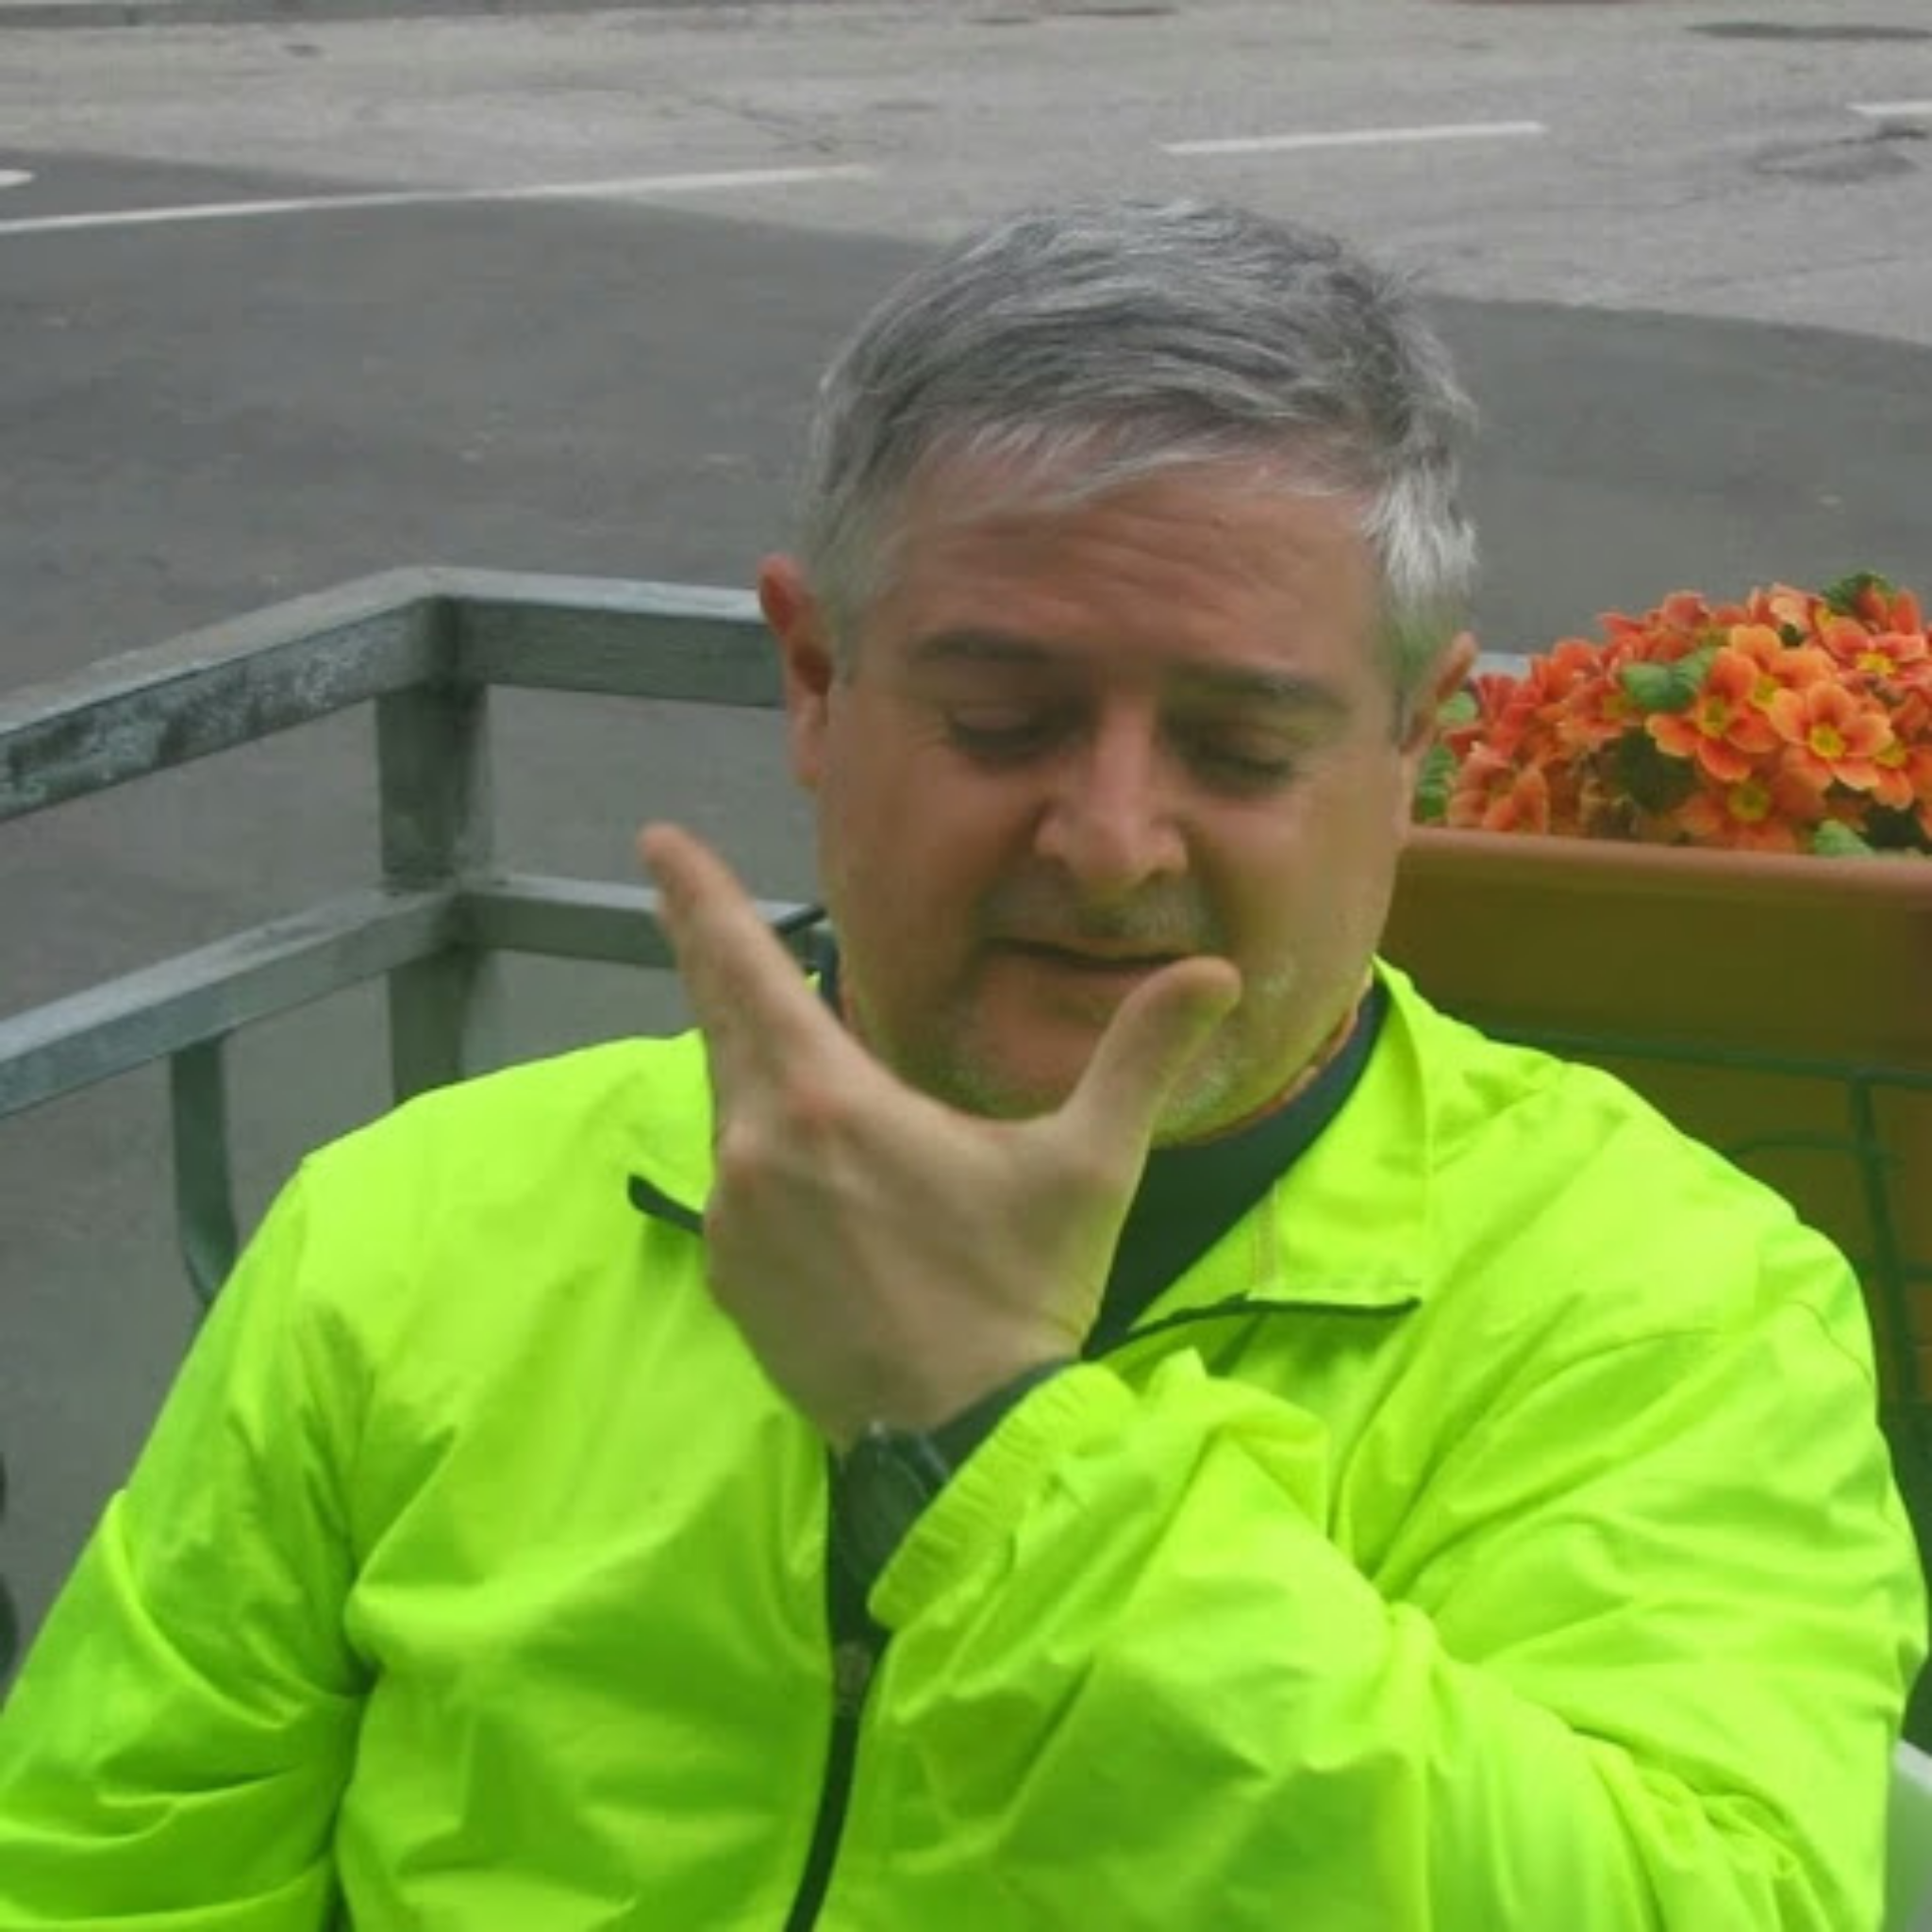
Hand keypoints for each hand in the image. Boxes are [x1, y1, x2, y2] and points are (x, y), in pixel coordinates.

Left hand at [638, 823, 1240, 1447]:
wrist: (960, 1448)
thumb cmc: (1021, 1295)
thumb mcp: (1090, 1168)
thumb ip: (1139, 1058)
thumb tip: (1218, 974)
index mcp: (830, 1102)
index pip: (747, 971)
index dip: (702, 899)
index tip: (659, 841)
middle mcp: (757, 1148)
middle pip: (721, 1026)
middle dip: (706, 955)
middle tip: (683, 894)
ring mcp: (732, 1220)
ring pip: (730, 1109)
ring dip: (749, 1064)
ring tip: (778, 1040)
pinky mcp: (728, 1280)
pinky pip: (733, 1187)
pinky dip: (760, 1152)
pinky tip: (808, 1173)